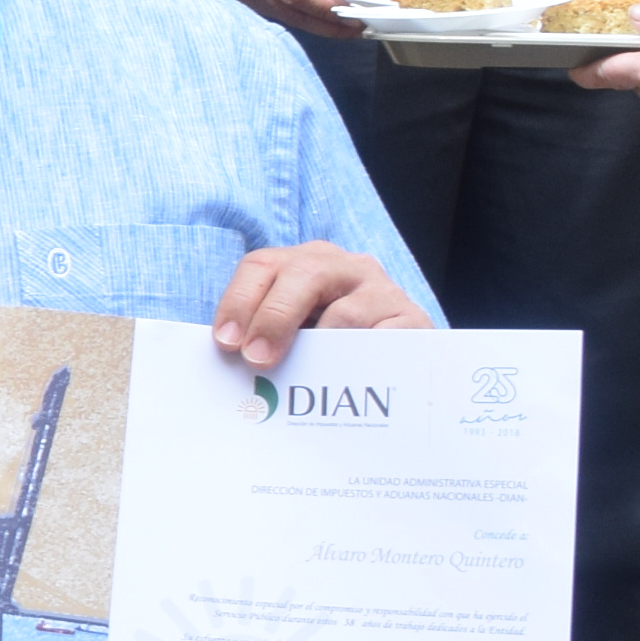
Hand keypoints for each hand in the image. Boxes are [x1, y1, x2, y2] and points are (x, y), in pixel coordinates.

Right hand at [203, 0, 361, 35]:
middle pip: (289, 11)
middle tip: (356, 27)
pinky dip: (296, 15)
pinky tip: (316, 15)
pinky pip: (270, 10)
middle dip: (325, 22)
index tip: (356, 13)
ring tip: (343, 24)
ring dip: (313, 23)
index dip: (326, 6)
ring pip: (280, 16)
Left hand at [211, 242, 425, 364]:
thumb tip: (233, 366)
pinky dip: (363, 359)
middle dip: (274, 317)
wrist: (398, 354)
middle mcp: (344, 266)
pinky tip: (349, 378)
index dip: (239, 301)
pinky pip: (385, 339)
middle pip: (304, 274)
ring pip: (346, 312)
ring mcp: (382, 289)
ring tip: (304, 376)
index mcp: (304, 262)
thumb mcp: (293, 331)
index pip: (262, 265)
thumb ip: (262, 337)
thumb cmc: (327, 343)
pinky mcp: (413, 319)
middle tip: (257, 359)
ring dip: (319, 347)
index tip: (226, 342)